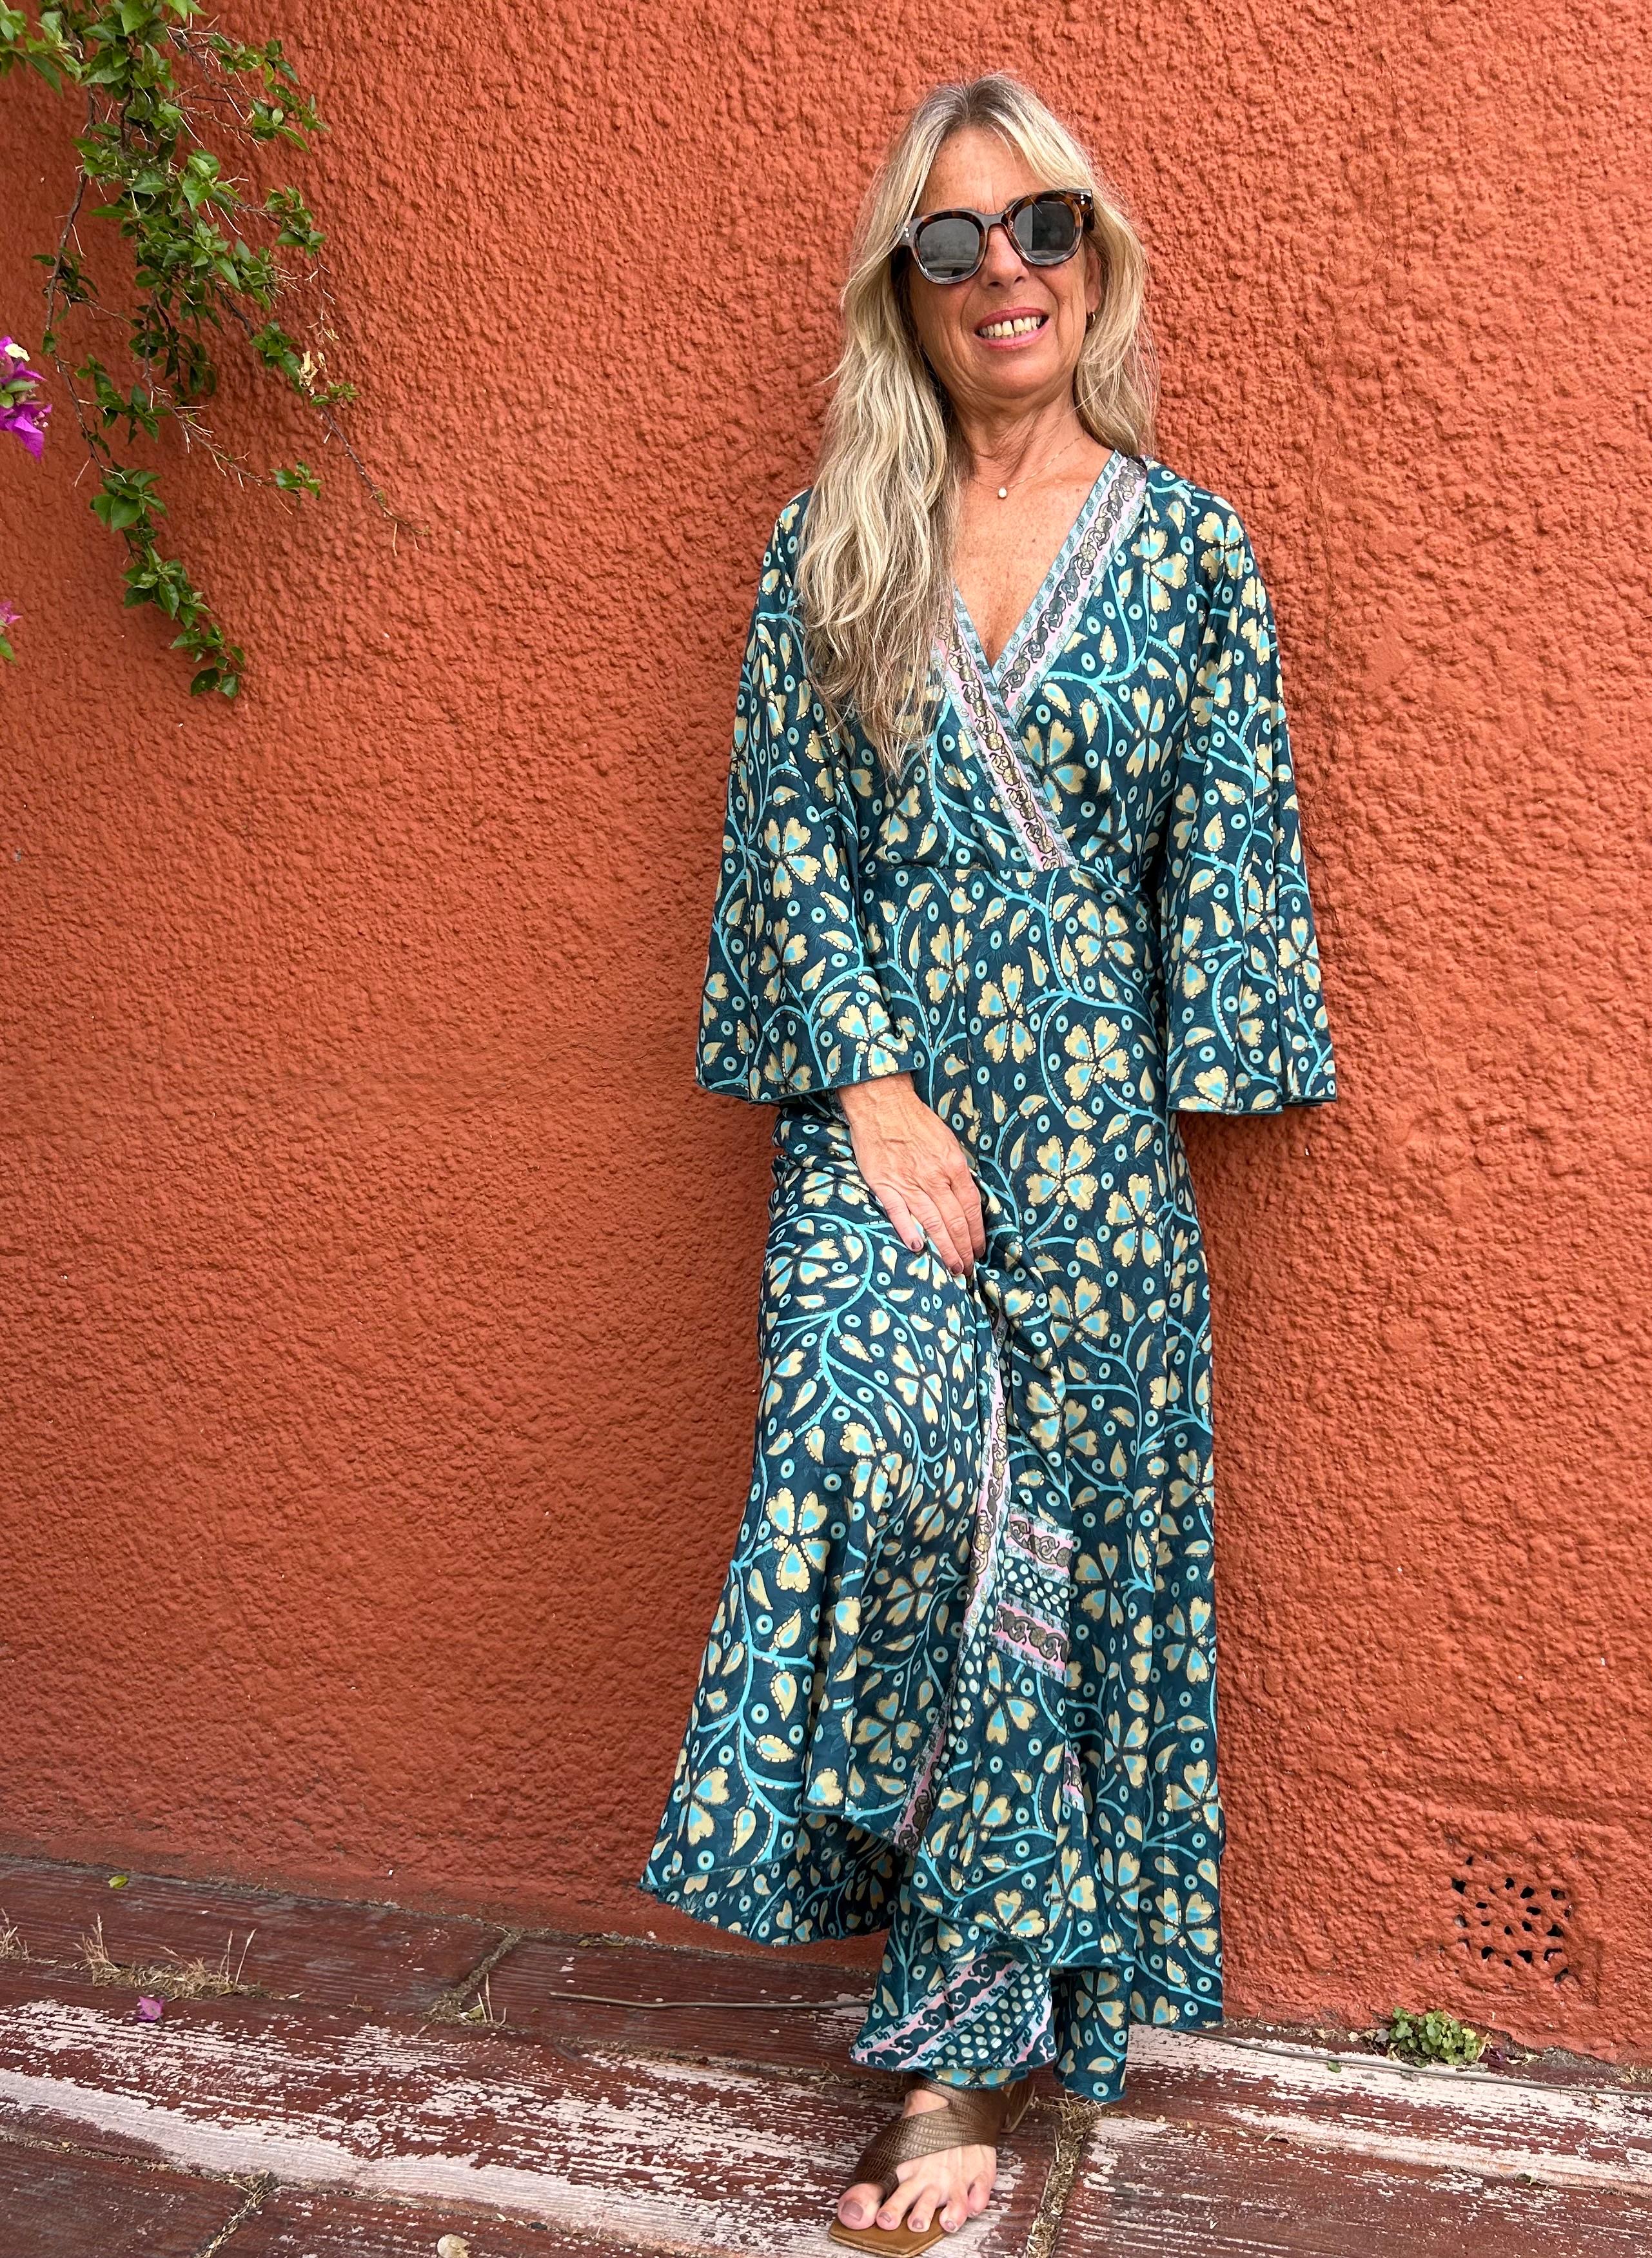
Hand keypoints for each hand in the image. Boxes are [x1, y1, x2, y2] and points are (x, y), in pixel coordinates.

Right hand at [837, 1073, 986, 1278]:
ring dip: (944, 1249)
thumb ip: (955, 1171)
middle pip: (955, 1221)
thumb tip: (964, 1197)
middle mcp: (934, 1178)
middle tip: (968, 1270)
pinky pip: (899, 1213)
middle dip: (963, 1249)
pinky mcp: (885, 1184)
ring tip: (952, 1269)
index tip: (979, 1250)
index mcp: (953, 1166)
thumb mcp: (947, 1141)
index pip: (971, 1208)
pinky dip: (909, 1231)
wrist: (883, 1104)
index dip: (976, 1233)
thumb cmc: (916, 1121)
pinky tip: (918, 1248)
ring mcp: (909, 1183)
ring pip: (932, 1222)